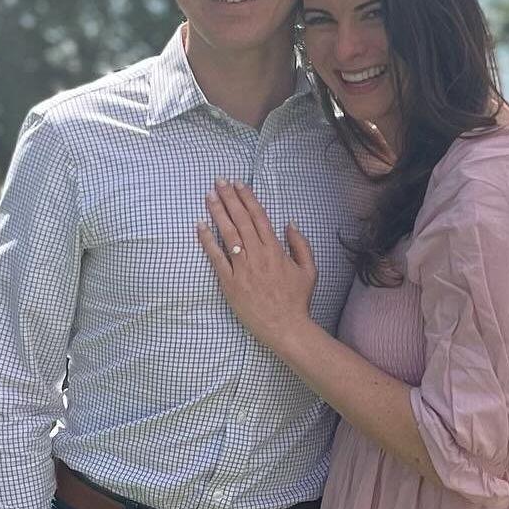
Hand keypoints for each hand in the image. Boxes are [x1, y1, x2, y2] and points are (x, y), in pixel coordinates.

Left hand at [198, 179, 317, 350]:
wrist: (286, 327)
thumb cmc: (297, 300)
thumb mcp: (309, 269)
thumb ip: (300, 244)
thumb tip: (290, 223)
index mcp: (275, 249)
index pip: (259, 216)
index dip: (247, 198)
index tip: (238, 184)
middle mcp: (258, 255)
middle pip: (241, 220)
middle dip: (229, 198)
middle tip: (218, 181)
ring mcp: (242, 269)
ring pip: (228, 234)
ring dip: (217, 212)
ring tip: (209, 196)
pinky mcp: (230, 283)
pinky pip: (216, 258)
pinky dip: (207, 241)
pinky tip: (199, 226)